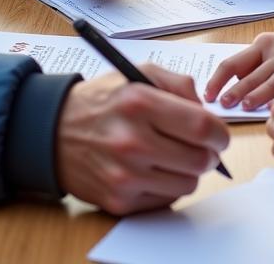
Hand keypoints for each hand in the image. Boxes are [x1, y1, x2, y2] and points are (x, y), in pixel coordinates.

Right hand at [56, 64, 229, 214]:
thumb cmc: (103, 101)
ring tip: (172, 156)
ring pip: (187, 184)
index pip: (201, 127)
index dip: (220, 133)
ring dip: (188, 171)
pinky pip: (166, 200)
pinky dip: (167, 186)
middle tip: (199, 147)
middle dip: (208, 153)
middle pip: (199, 160)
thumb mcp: (138, 73)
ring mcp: (125, 174)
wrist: (53, 131)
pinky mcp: (119, 200)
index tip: (219, 134)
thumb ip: (178, 83)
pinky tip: (153, 169)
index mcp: (139, 103)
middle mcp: (132, 140)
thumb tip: (207, 108)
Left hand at [203, 11, 273, 110]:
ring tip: (242, 106)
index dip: (218, 79)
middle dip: (234, 90)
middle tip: (221, 103)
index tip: (207, 93)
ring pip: (269, 82)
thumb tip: (234, 87)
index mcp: (261, 45)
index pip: (232, 62)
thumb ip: (257, 65)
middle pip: (249, 74)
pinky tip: (273, 108)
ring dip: (255, 95)